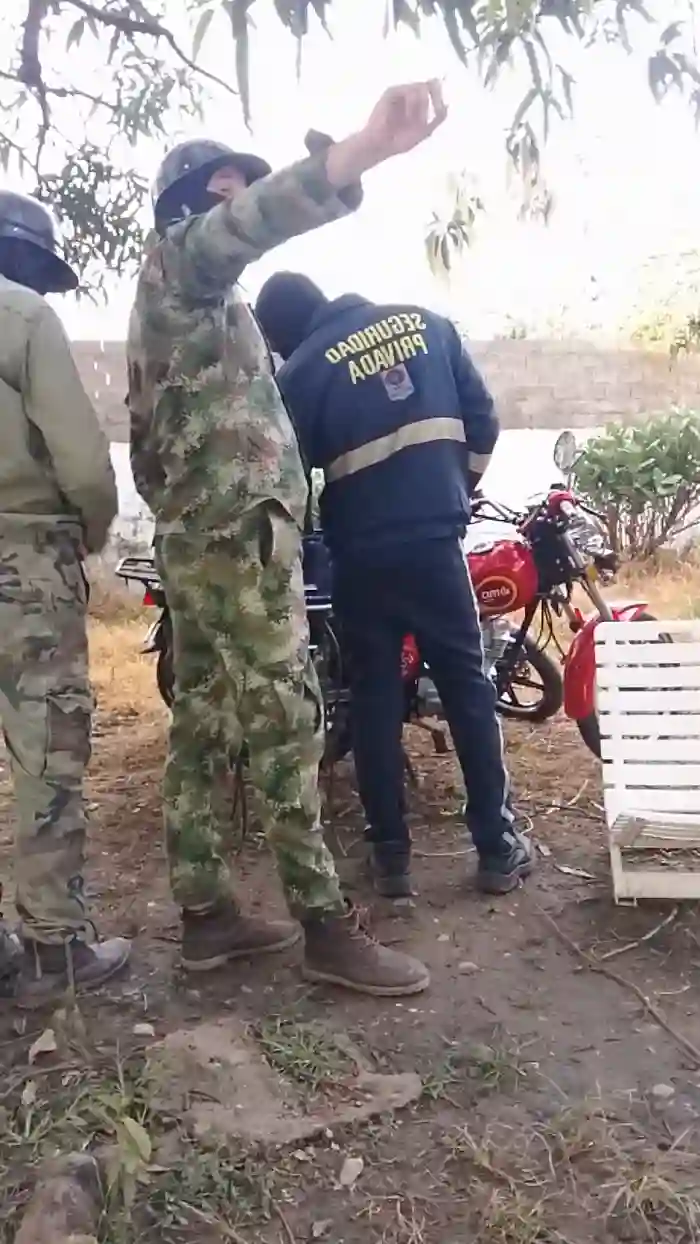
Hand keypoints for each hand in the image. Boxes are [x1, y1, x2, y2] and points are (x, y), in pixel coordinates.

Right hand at [324, 81, 445, 190]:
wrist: (382, 146)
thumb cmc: (400, 140)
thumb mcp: (425, 131)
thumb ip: (437, 118)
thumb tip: (448, 105)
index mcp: (418, 101)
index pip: (434, 88)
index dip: (440, 96)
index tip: (441, 109)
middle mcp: (410, 93)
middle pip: (430, 85)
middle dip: (432, 102)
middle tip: (427, 119)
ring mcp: (400, 92)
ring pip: (421, 87)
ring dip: (422, 106)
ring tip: (415, 122)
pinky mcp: (392, 92)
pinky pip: (409, 91)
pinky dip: (412, 105)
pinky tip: (408, 118)